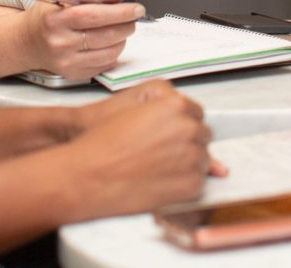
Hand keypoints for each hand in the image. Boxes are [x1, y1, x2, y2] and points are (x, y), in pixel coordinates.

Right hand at [24, 0, 141, 79]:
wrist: (28, 42)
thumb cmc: (49, 16)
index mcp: (56, 20)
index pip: (94, 15)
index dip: (120, 12)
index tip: (137, 8)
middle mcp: (60, 43)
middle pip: (105, 36)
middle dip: (126, 25)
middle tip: (132, 18)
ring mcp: (67, 62)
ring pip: (109, 53)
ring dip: (122, 40)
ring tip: (120, 30)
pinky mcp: (74, 74)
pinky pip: (105, 65)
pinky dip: (113, 53)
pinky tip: (108, 43)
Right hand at [62, 82, 215, 218]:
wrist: (88, 175)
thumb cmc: (104, 143)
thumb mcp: (135, 110)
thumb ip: (168, 111)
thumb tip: (192, 121)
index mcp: (176, 105)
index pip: (195, 113)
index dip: (178, 125)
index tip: (166, 134)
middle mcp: (189, 129)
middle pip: (201, 135)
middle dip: (185, 143)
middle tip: (157, 152)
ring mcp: (193, 157)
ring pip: (203, 159)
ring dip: (186, 163)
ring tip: (155, 167)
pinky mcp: (191, 184)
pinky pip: (198, 182)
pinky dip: (183, 184)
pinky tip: (159, 181)